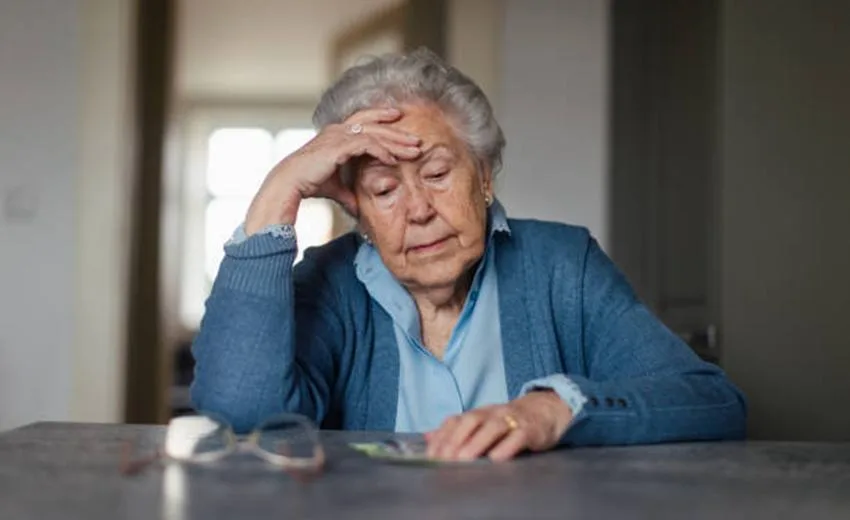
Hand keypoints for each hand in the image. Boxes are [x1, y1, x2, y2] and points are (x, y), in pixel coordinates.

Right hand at [244, 107, 421, 234]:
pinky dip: (382, 151)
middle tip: (416, 140)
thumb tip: (358, 210)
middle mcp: (338, 130)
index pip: (364, 120)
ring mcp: (338, 135)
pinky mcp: (339, 145)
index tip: (399, 120)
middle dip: (397, 132)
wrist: (290, 182)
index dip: (382, 118)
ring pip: (375, 133)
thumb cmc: (308, 183)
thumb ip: (349, 193)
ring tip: (413, 150)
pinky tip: (393, 160)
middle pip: (374, 125)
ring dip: (396, 142)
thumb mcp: (335, 187)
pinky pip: (367, 144)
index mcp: (336, 134)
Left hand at [424, 391, 572, 461]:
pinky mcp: (530, 429)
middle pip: (471, 420)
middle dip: (455, 439)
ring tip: (463, 459)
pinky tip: (496, 459)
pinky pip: (517, 436)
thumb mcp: (482, 423)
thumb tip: (427, 437)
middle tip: (444, 459)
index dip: (442, 436)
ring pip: (492, 427)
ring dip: (476, 443)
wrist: (545, 410)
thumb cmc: (509, 421)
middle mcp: (492, 413)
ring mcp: (511, 419)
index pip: (456, 420)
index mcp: (479, 412)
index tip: (431, 455)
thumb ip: (456, 431)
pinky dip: (506, 447)